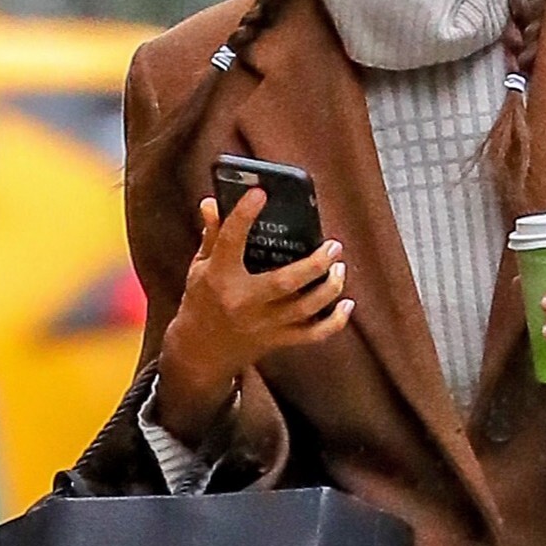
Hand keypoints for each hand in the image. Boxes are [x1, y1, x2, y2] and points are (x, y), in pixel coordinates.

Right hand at [157, 187, 353, 430]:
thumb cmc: (201, 301)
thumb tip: (212, 202)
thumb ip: (212, 236)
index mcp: (219, 278)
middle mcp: (243, 302)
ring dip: (329, 288)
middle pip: (285, 282)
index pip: (231, 242)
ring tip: (339, 266)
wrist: (198, 353)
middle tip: (333, 245)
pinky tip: (346, 304)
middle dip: (314, 263)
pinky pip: (312, 335)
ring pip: (305, 309)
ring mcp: (262, 325)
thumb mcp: (200, 267)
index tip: (259, 193)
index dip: (243, 215)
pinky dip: (334, 322)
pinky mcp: (277, 341)